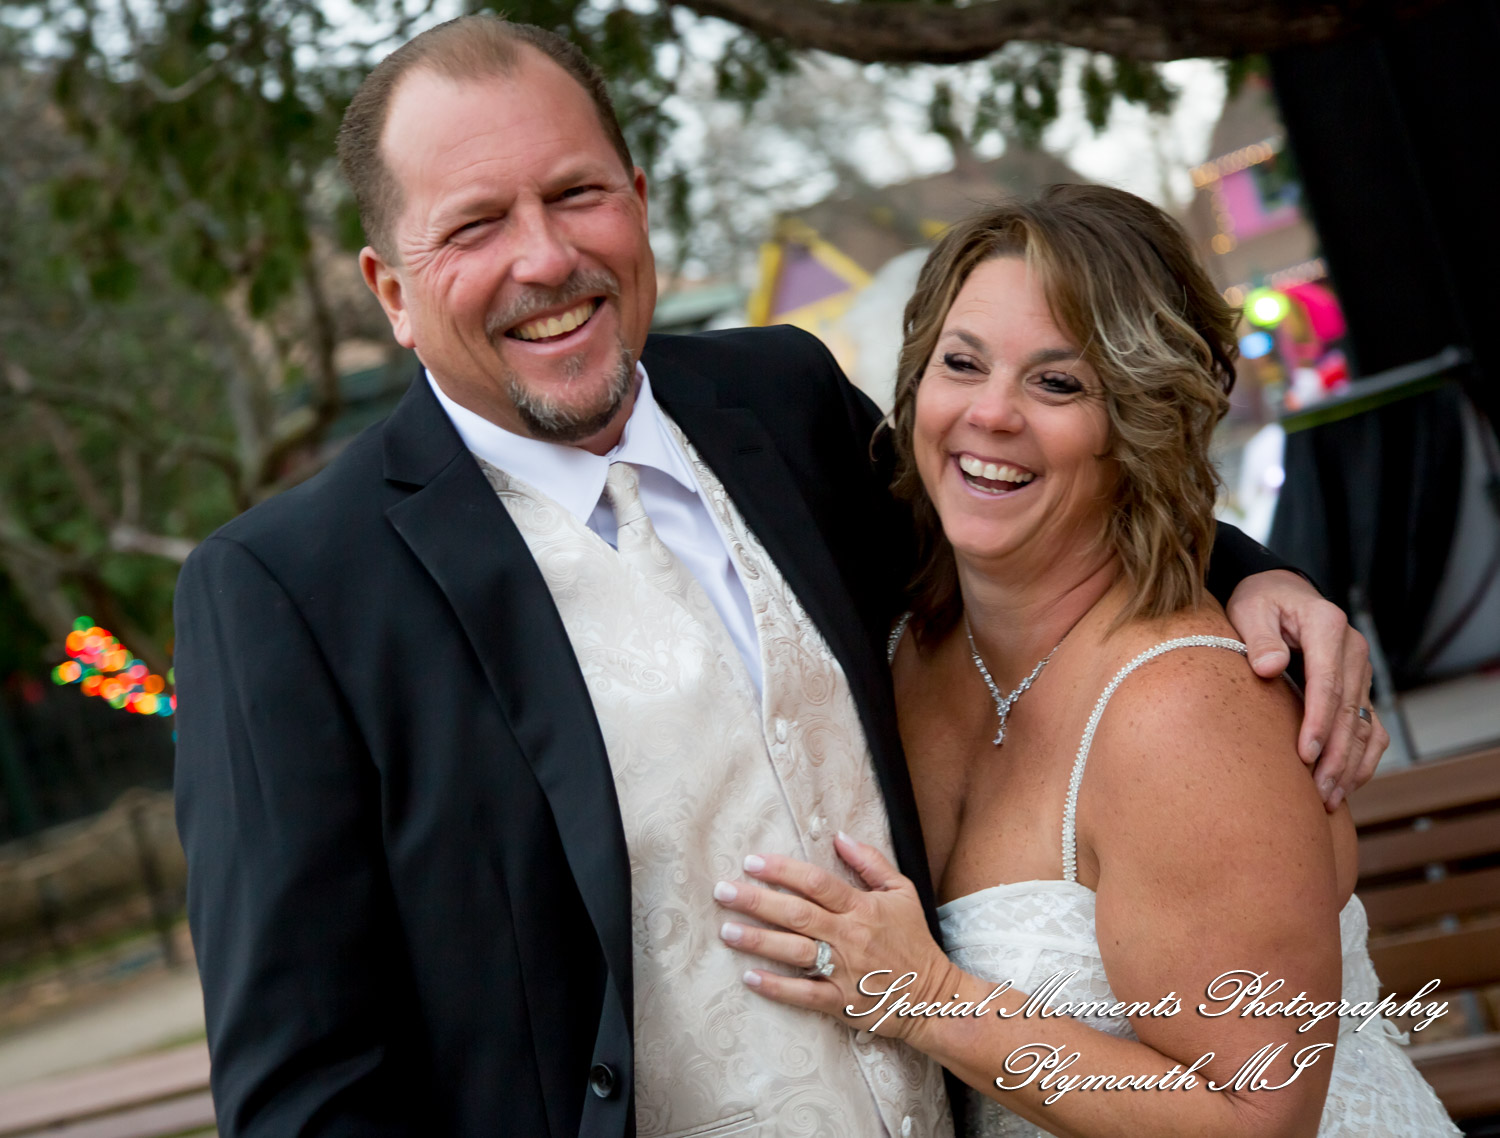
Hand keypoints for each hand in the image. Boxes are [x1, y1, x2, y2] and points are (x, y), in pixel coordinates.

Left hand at [712, 833, 960, 1043]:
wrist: (931, 996)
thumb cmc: (913, 940)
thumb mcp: (902, 892)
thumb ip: (871, 862)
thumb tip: (839, 836)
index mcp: (861, 907)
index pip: (817, 883)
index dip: (783, 871)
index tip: (752, 862)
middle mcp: (848, 936)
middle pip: (797, 914)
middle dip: (757, 901)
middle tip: (723, 891)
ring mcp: (843, 970)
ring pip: (795, 952)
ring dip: (758, 941)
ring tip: (727, 930)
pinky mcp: (840, 1002)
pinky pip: (804, 994)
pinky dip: (777, 987)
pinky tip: (750, 977)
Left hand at [1224, 569, 1388, 808]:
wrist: (1282, 593)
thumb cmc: (1260, 602)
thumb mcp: (1251, 609)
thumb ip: (1259, 637)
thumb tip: (1269, 668)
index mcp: (1327, 626)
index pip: (1326, 682)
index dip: (1317, 721)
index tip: (1304, 755)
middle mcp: (1353, 649)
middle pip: (1348, 710)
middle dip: (1335, 755)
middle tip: (1317, 793)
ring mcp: (1361, 670)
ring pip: (1364, 725)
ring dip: (1350, 765)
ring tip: (1329, 800)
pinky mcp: (1360, 687)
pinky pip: (1370, 728)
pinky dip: (1363, 758)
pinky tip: (1346, 785)